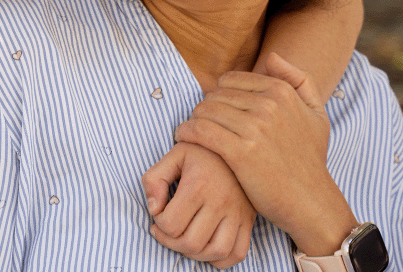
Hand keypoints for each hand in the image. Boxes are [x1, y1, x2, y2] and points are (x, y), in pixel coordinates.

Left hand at [143, 142, 254, 267]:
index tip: (159, 211)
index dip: (158, 223)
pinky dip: (220, 259)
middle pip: (191, 243)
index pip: (171, 225)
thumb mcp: (173, 155)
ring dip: (194, 254)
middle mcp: (220, 202)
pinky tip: (205, 246)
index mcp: (198, 186)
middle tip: (165, 230)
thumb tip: (153, 208)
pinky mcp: (249, 220)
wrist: (237, 144)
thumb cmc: (201, 151)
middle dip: (170, 242)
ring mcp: (238, 214)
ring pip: (215, 252)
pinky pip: (237, 253)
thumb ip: (154, 179)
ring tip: (184, 239)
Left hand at [174, 53, 357, 253]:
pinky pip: (199, 130)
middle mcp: (268, 105)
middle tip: (204, 126)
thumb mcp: (316, 114)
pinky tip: (184, 138)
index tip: (218, 112)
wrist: (311, 201)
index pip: (229, 80)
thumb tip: (271, 56)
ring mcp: (254, 128)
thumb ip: (298, 80)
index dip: (219, 95)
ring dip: (194, 121)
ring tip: (194, 134)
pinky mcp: (240, 152)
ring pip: (204, 111)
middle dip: (206, 110)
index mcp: (281, 91)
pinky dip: (186, 132)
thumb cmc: (310, 159)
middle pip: (214, 95)